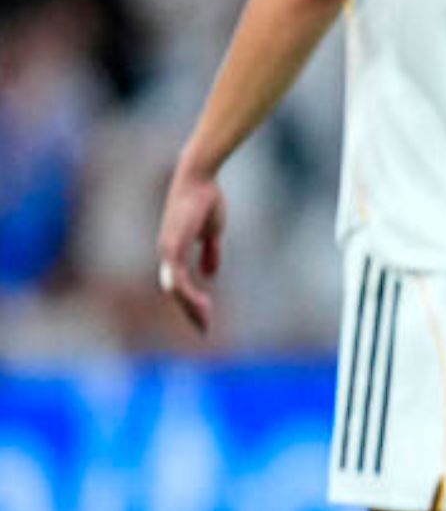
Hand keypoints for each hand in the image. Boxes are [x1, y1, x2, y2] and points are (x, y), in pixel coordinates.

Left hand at [157, 160, 226, 332]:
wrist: (199, 180)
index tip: (207, 318)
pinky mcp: (172, 247)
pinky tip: (199, 303)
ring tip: (205, 318)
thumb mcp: (212, 232)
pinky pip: (178, 277)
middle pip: (177, 294)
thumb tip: (211, 275)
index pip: (182, 287)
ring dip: (191, 307)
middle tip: (205, 330)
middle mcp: (167, 256)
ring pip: (176, 290)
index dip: (194, 304)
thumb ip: (210, 253)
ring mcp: (168, 252)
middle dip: (192, 313)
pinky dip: (187, 293)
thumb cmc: (205, 201)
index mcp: (176, 254)